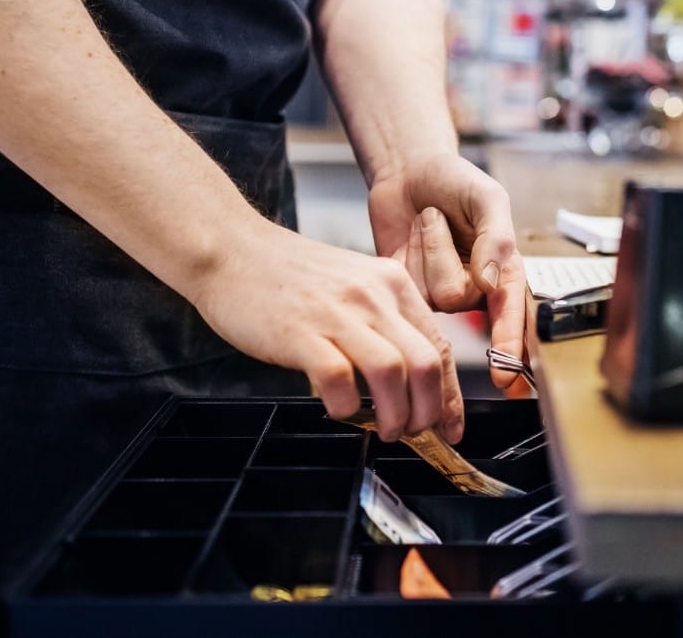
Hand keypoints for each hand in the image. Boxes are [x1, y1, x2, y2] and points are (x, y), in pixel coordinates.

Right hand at [192, 219, 463, 442]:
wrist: (231, 249)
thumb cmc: (287, 274)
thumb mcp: (351, 285)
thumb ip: (379, 323)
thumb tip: (404, 382)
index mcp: (391, 283)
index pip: (439, 345)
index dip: (450, 394)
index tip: (451, 425)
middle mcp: (372, 295)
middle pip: (426, 363)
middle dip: (430, 411)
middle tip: (416, 433)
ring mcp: (337, 312)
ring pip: (393, 373)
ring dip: (396, 415)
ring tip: (386, 430)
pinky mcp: (301, 332)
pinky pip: (339, 380)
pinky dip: (345, 406)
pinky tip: (339, 408)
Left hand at [367, 153, 529, 394]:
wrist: (409, 170)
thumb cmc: (455, 180)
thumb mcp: (487, 197)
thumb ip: (497, 237)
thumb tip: (490, 282)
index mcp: (505, 271)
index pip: (513, 317)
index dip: (510, 347)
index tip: (506, 376)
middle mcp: (476, 289)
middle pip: (458, 298)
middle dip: (445, 253)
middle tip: (443, 216)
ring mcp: (440, 293)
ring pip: (430, 292)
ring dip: (427, 246)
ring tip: (429, 222)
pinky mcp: (410, 291)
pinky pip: (406, 287)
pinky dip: (408, 251)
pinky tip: (414, 235)